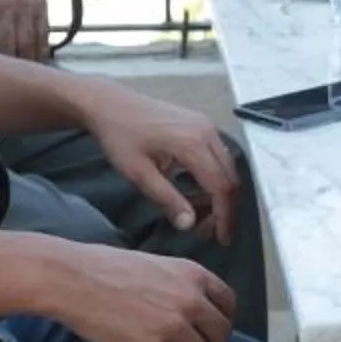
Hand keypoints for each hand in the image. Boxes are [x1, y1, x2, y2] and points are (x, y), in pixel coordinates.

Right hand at [39, 242, 236, 341]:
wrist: (69, 278)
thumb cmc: (102, 268)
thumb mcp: (155, 264)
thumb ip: (180, 285)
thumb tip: (194, 309)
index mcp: (193, 274)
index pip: (228, 303)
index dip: (219, 320)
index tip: (206, 329)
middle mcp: (191, 300)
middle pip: (220, 335)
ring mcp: (174, 326)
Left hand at [79, 86, 241, 245]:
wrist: (110, 104)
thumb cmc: (120, 136)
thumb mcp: (139, 173)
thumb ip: (167, 199)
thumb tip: (189, 224)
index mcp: (193, 143)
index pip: (221, 187)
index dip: (224, 216)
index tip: (221, 237)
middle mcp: (207, 132)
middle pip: (230, 178)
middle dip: (224, 208)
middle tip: (209, 231)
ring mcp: (206, 126)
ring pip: (227, 168)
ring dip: (219, 194)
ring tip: (200, 214)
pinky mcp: (201, 124)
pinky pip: (218, 155)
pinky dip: (213, 177)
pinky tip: (196, 191)